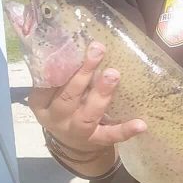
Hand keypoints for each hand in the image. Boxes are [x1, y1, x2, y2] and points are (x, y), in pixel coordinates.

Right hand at [27, 41, 146, 151]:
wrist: (70, 143)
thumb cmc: (63, 106)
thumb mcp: (53, 92)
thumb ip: (61, 72)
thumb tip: (76, 39)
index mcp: (42, 103)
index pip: (46, 84)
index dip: (58, 67)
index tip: (69, 49)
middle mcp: (57, 118)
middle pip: (68, 96)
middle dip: (83, 74)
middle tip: (97, 52)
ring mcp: (76, 131)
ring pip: (88, 115)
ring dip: (101, 94)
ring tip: (113, 75)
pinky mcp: (96, 141)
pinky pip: (110, 135)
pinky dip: (125, 130)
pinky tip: (140, 124)